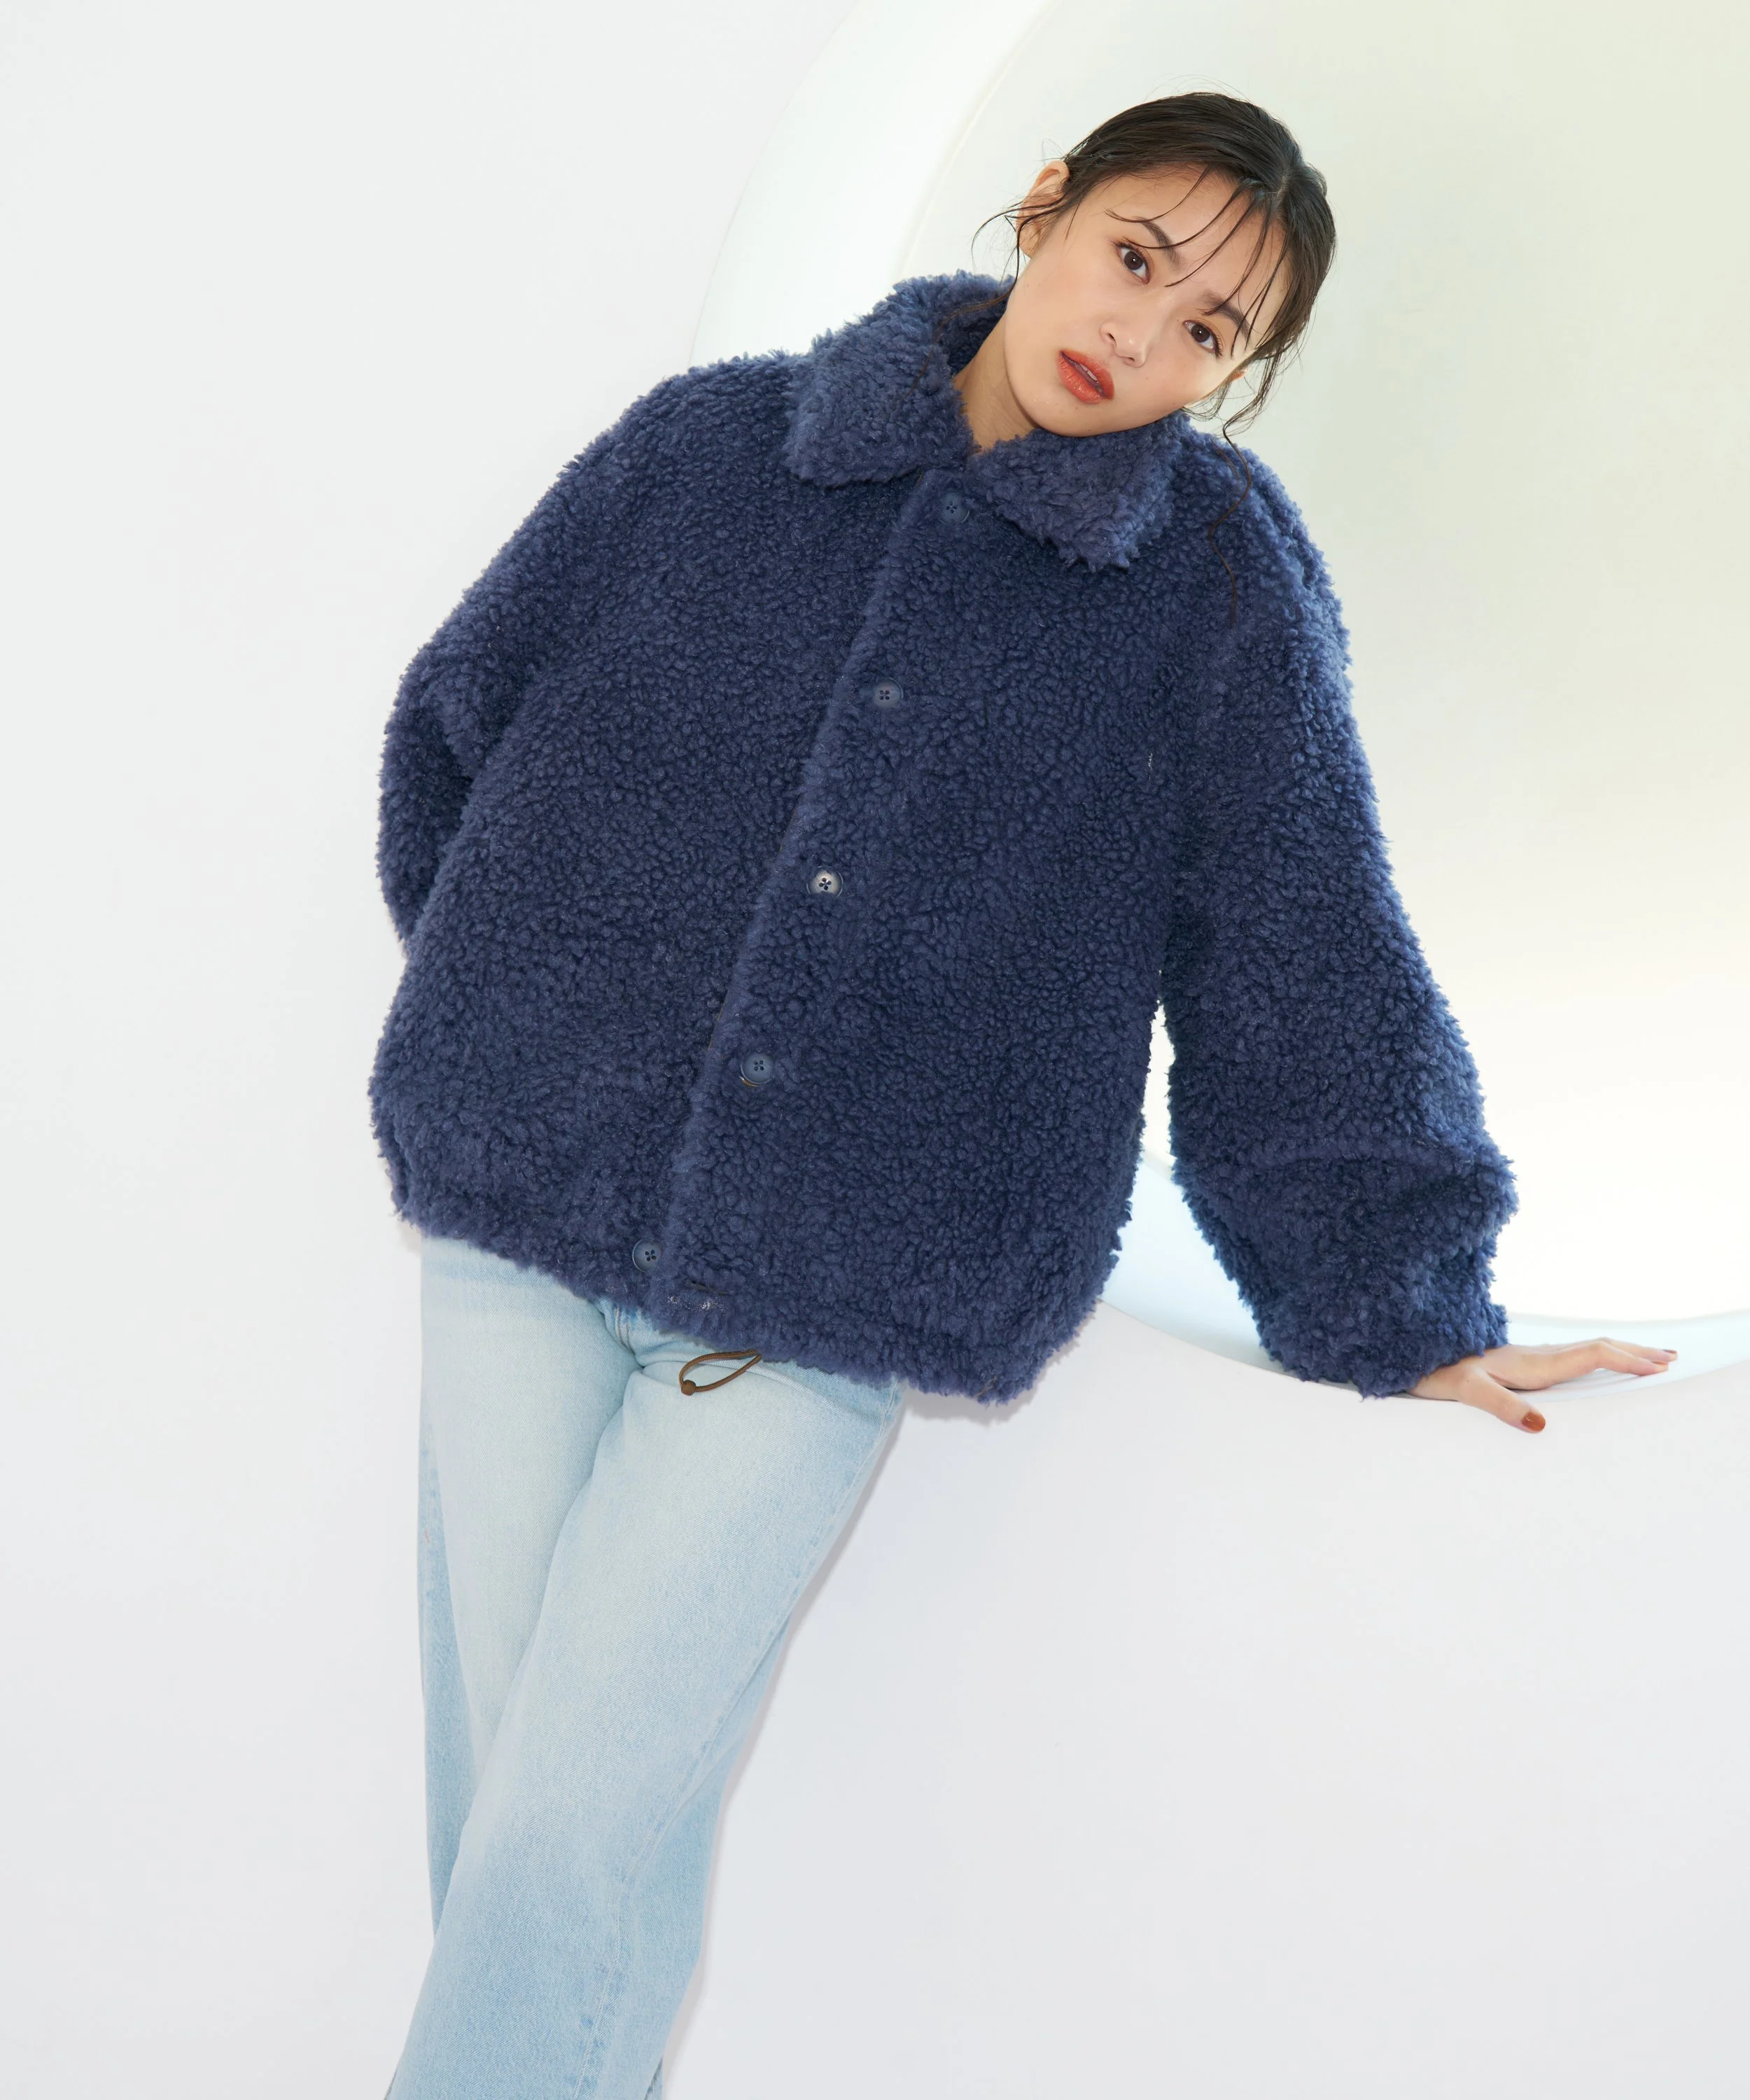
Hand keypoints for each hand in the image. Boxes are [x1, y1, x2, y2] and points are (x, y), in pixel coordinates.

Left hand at [1409, 1338, 1676, 1431]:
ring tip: (1647, 1357)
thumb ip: (1502, 1406)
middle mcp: (1537, 1355)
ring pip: (1586, 1348)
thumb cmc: (1439, 1372)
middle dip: (1635, 1352)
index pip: (1592, 1354)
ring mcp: (1530, 1356)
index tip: (1659, 1368)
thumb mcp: (1467, 1392)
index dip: (1627, 1360)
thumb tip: (1542, 1425)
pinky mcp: (1520, 1361)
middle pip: (1598, 1347)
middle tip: (1671, 1358)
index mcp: (1534, 1363)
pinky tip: (1596, 1362)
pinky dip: (1597, 1356)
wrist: (1414, 1350)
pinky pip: (1572, 1354)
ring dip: (1620, 1352)